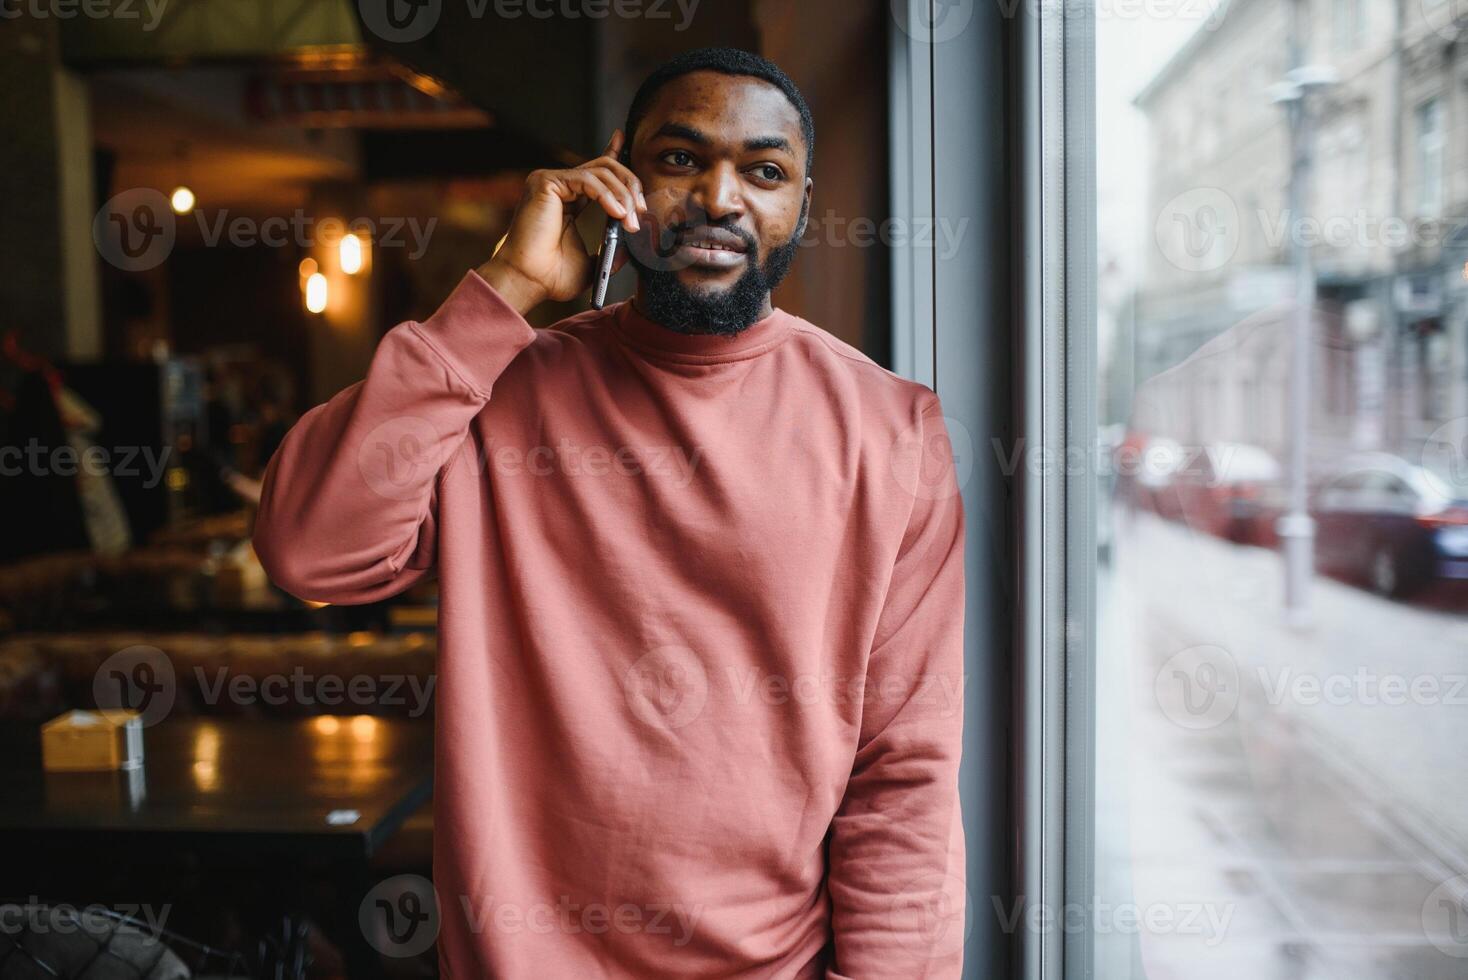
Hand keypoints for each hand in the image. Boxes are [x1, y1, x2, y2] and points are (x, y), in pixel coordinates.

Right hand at [477, 129, 647, 315]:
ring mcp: (550, 182)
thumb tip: (630, 248)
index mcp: (568, 200)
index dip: (612, 152)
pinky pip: (586, 179)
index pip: (595, 171)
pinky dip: (606, 194)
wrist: (528, 281)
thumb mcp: (592, 264)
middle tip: (641, 211)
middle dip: (630, 185)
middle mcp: (558, 186)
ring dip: (622, 194)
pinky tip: (616, 212)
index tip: (624, 141)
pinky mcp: (545, 182)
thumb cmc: (551, 276)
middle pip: (605, 167)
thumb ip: (610, 251)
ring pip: (600, 171)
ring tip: (630, 220)